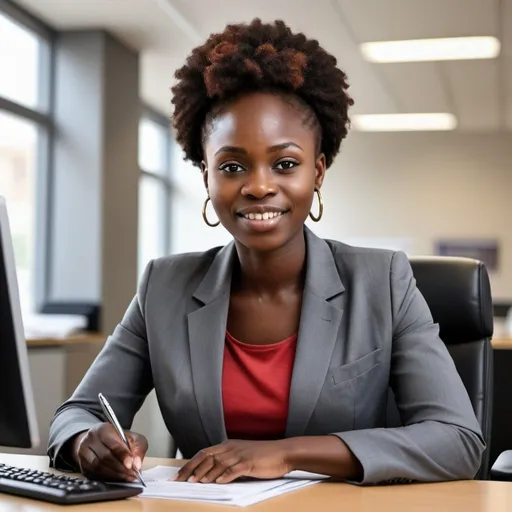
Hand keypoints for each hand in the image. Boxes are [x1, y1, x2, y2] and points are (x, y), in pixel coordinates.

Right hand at [71, 423, 147, 481]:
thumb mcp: (133, 438)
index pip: (113, 444)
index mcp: (103, 429)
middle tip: (132, 474)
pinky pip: (94, 475)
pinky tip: (118, 479)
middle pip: (105, 457)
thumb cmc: (118, 439)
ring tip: (127, 477)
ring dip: (114, 475)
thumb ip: (139, 448)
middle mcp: (90, 440)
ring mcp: (83, 453)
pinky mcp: (82, 466)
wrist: (100, 441)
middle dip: (121, 468)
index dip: (123, 456)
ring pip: (98, 467)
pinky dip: (108, 479)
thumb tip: (137, 465)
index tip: (131, 465)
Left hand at [175, 440, 292, 483]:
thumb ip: (228, 461)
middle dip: (192, 469)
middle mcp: (232, 448)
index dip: (190, 463)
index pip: (204, 453)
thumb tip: (212, 473)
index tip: (179, 474)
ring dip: (205, 473)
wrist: (283, 452)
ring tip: (195, 482)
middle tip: (180, 480)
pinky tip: (217, 482)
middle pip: (207, 457)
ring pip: (218, 463)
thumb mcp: (242, 455)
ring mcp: (240, 455)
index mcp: (229, 445)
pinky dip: (224, 476)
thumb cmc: (263, 456)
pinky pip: (234, 470)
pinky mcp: (249, 463)